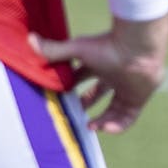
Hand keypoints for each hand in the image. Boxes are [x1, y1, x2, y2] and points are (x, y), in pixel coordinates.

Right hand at [31, 16, 167, 133]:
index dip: (72, 86)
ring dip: (102, 119)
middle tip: (76, 114)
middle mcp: (113, 74)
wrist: (138, 48)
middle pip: (98, 93)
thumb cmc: (108, 46)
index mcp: (99, 62)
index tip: (61, 96)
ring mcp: (126, 87)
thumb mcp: (77, 50)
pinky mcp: (138, 98)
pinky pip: (129, 117)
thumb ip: (54, 50)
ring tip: (91, 126)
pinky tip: (106, 127)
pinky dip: (118, 125)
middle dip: (86, 103)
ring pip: (114, 108)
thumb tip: (29, 39)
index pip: (83, 76)